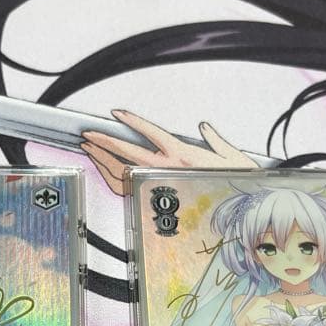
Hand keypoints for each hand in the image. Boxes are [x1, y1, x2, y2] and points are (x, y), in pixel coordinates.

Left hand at [81, 110, 254, 194]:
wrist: (237, 210)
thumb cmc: (235, 185)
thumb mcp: (230, 155)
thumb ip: (214, 139)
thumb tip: (204, 128)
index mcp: (181, 153)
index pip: (151, 132)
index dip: (132, 121)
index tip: (117, 114)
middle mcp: (166, 167)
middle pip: (128, 152)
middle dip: (105, 141)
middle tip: (89, 134)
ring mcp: (158, 183)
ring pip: (123, 171)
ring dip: (103, 159)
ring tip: (90, 148)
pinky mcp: (156, 197)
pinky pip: (126, 188)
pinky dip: (111, 178)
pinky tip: (102, 170)